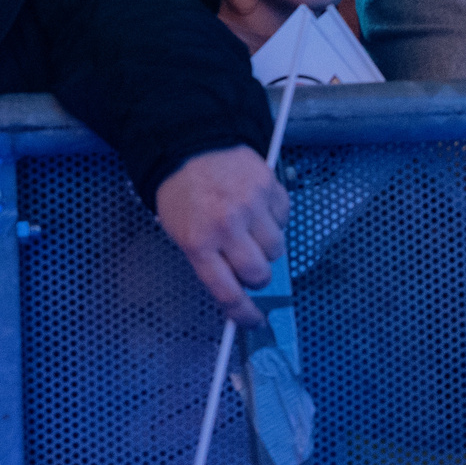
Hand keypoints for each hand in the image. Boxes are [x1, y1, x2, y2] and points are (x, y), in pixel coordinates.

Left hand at [155, 146, 289, 325]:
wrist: (188, 143)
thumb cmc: (182, 190)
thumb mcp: (181, 231)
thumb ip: (208, 260)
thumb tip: (238, 289)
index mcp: (198, 243)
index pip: (228, 293)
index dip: (244, 314)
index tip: (255, 321)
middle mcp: (226, 227)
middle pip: (258, 275)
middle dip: (255, 274)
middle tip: (246, 261)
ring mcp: (250, 206)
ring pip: (276, 249)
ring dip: (266, 245)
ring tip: (249, 227)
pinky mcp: (268, 187)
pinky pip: (284, 217)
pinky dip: (274, 217)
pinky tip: (256, 205)